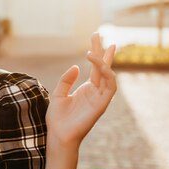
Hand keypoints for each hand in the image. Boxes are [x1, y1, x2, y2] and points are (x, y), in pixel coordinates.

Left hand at [46, 33, 116, 148]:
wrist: (58, 135)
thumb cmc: (58, 118)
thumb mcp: (58, 93)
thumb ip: (67, 79)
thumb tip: (77, 66)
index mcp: (87, 89)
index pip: (95, 68)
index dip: (97, 52)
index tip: (96, 37)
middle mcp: (95, 91)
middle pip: (102, 67)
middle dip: (101, 50)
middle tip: (97, 33)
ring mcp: (100, 98)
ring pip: (108, 75)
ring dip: (103, 61)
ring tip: (92, 51)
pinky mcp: (102, 105)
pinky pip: (111, 87)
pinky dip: (107, 74)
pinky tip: (98, 64)